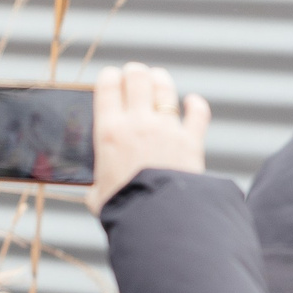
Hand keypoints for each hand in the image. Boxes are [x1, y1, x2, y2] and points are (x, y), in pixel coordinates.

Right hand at [87, 62, 210, 213]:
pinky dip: (196, 105)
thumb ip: (97, 183)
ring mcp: (167, 129)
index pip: (107, 87)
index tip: (111, 78)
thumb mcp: (97, 194)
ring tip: (158, 80)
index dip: (109, 77)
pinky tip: (192, 102)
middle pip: (137, 78)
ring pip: (165, 88)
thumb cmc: (124, 209)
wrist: (159, 219)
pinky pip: (198, 113)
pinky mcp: (191, 141)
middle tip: (135, 75)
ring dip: (160, 80)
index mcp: (109, 132)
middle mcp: (138, 123)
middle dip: (135, 73)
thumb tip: (95, 189)